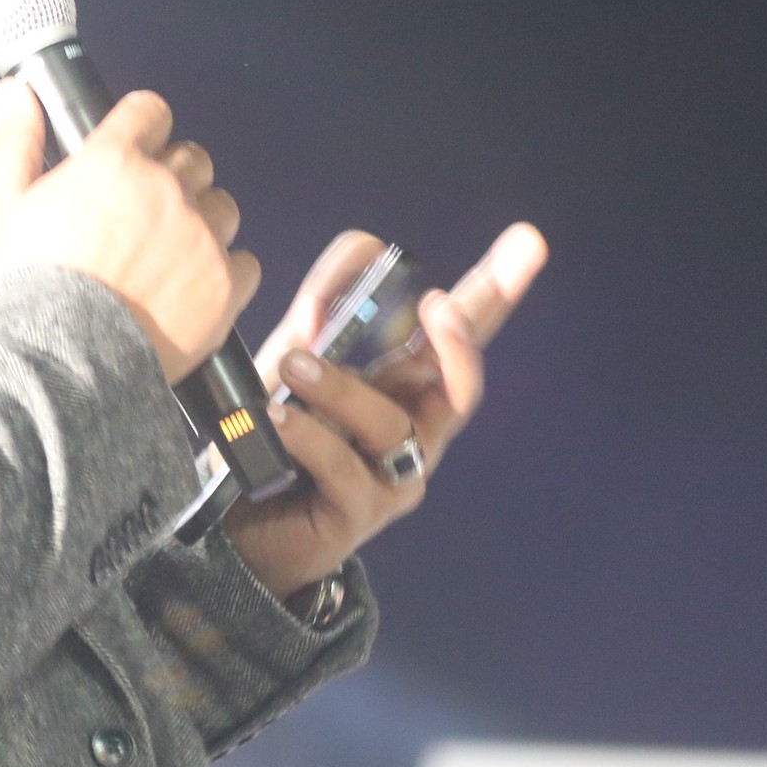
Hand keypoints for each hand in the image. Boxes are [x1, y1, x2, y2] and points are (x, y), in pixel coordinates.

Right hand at [0, 81, 259, 382]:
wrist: (59, 366)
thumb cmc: (27, 289)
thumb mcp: (5, 208)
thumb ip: (16, 142)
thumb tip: (17, 92)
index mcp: (113, 162)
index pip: (150, 112)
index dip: (143, 127)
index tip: (138, 146)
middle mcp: (165, 190)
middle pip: (193, 158)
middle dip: (173, 178)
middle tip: (146, 213)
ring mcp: (200, 238)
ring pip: (223, 206)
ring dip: (202, 222)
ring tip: (170, 255)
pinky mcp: (224, 286)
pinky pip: (245, 262)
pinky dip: (225, 272)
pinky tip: (192, 289)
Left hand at [224, 223, 546, 599]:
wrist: (238, 525)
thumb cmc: (274, 434)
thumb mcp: (292, 357)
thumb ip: (322, 310)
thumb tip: (357, 261)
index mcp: (406, 382)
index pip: (460, 330)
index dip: (496, 287)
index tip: (528, 241)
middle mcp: (415, 428)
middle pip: (462, 382)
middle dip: (461, 341)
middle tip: (442, 307)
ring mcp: (395, 476)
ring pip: (391, 426)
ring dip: (342, 389)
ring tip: (294, 366)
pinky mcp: (361, 515)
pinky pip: (344, 469)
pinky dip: (310, 438)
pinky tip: (278, 420)